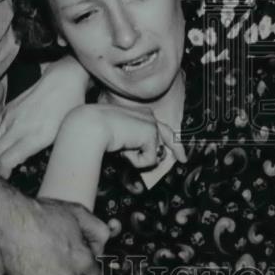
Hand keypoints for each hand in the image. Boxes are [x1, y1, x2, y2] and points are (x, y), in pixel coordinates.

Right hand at [0, 57, 89, 177]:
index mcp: (34, 137)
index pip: (6, 161)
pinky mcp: (8, 109)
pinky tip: (2, 145)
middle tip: (0, 175)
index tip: (6, 180)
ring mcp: (11, 117)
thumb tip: (30, 166)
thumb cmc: (70, 109)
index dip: (2, 175)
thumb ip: (45, 152)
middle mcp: (18, 127)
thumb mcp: (63, 135)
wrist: (64, 80)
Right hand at [62, 103, 186, 170]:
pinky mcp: (152, 134)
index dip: (168, 140)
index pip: (159, 127)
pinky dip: (135, 160)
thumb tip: (150, 157)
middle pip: (169, 136)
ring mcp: (152, 124)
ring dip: (138, 158)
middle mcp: (149, 116)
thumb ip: (135, 143)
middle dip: (178, 149)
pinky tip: (124, 149)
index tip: (175, 149)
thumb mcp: (120, 137)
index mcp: (140, 113)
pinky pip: (149, 160)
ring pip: (153, 153)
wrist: (91, 125)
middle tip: (184, 159)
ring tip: (121, 149)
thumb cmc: (97, 131)